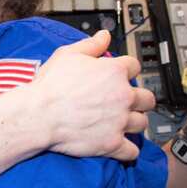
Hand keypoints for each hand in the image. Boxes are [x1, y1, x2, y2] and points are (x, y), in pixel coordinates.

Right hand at [34, 30, 154, 161]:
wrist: (38, 115)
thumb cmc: (50, 86)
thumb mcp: (68, 55)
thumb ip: (91, 45)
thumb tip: (104, 36)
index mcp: (114, 72)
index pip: (135, 66)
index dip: (127, 70)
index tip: (122, 75)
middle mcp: (123, 96)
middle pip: (147, 98)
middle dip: (139, 99)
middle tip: (128, 102)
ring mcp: (120, 121)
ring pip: (142, 123)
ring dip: (135, 122)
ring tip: (124, 123)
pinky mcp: (112, 144)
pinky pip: (132, 151)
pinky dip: (128, 150)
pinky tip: (121, 146)